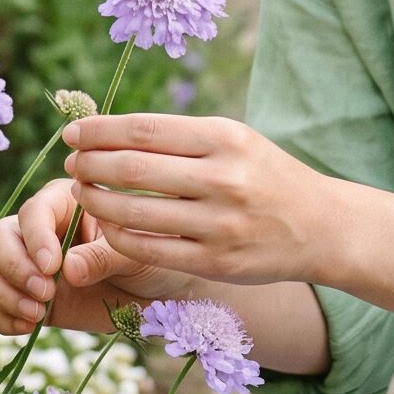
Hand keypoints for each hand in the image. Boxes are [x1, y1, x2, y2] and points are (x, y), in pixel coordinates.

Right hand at [0, 176, 188, 337]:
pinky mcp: (26, 298)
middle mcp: (39, 231)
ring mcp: (29, 266)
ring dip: (3, 294)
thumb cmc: (152, 260)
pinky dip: (1, 317)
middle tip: (45, 293)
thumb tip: (67, 270)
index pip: (32, 212)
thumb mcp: (135, 255)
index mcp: (66, 204)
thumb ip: (101, 258)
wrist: (159, 297)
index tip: (52, 268)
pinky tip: (30, 327)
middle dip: (14, 268)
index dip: (34, 239)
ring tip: (37, 314)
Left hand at [61, 112, 329, 285]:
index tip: (72, 134)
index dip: (99, 132)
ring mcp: (220, 224)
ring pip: (135, 212)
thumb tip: (108, 130)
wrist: (322, 226)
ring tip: (81, 192)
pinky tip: (106, 226)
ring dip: (96, 201)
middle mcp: (224, 179)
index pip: (144, 130)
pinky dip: (118, 236)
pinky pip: (150, 249)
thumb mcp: (234, 141)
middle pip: (133, 169)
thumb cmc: (264, 175)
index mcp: (226, 138)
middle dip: (90, 164)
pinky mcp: (216, 262)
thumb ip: (179, 137)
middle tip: (72, 163)